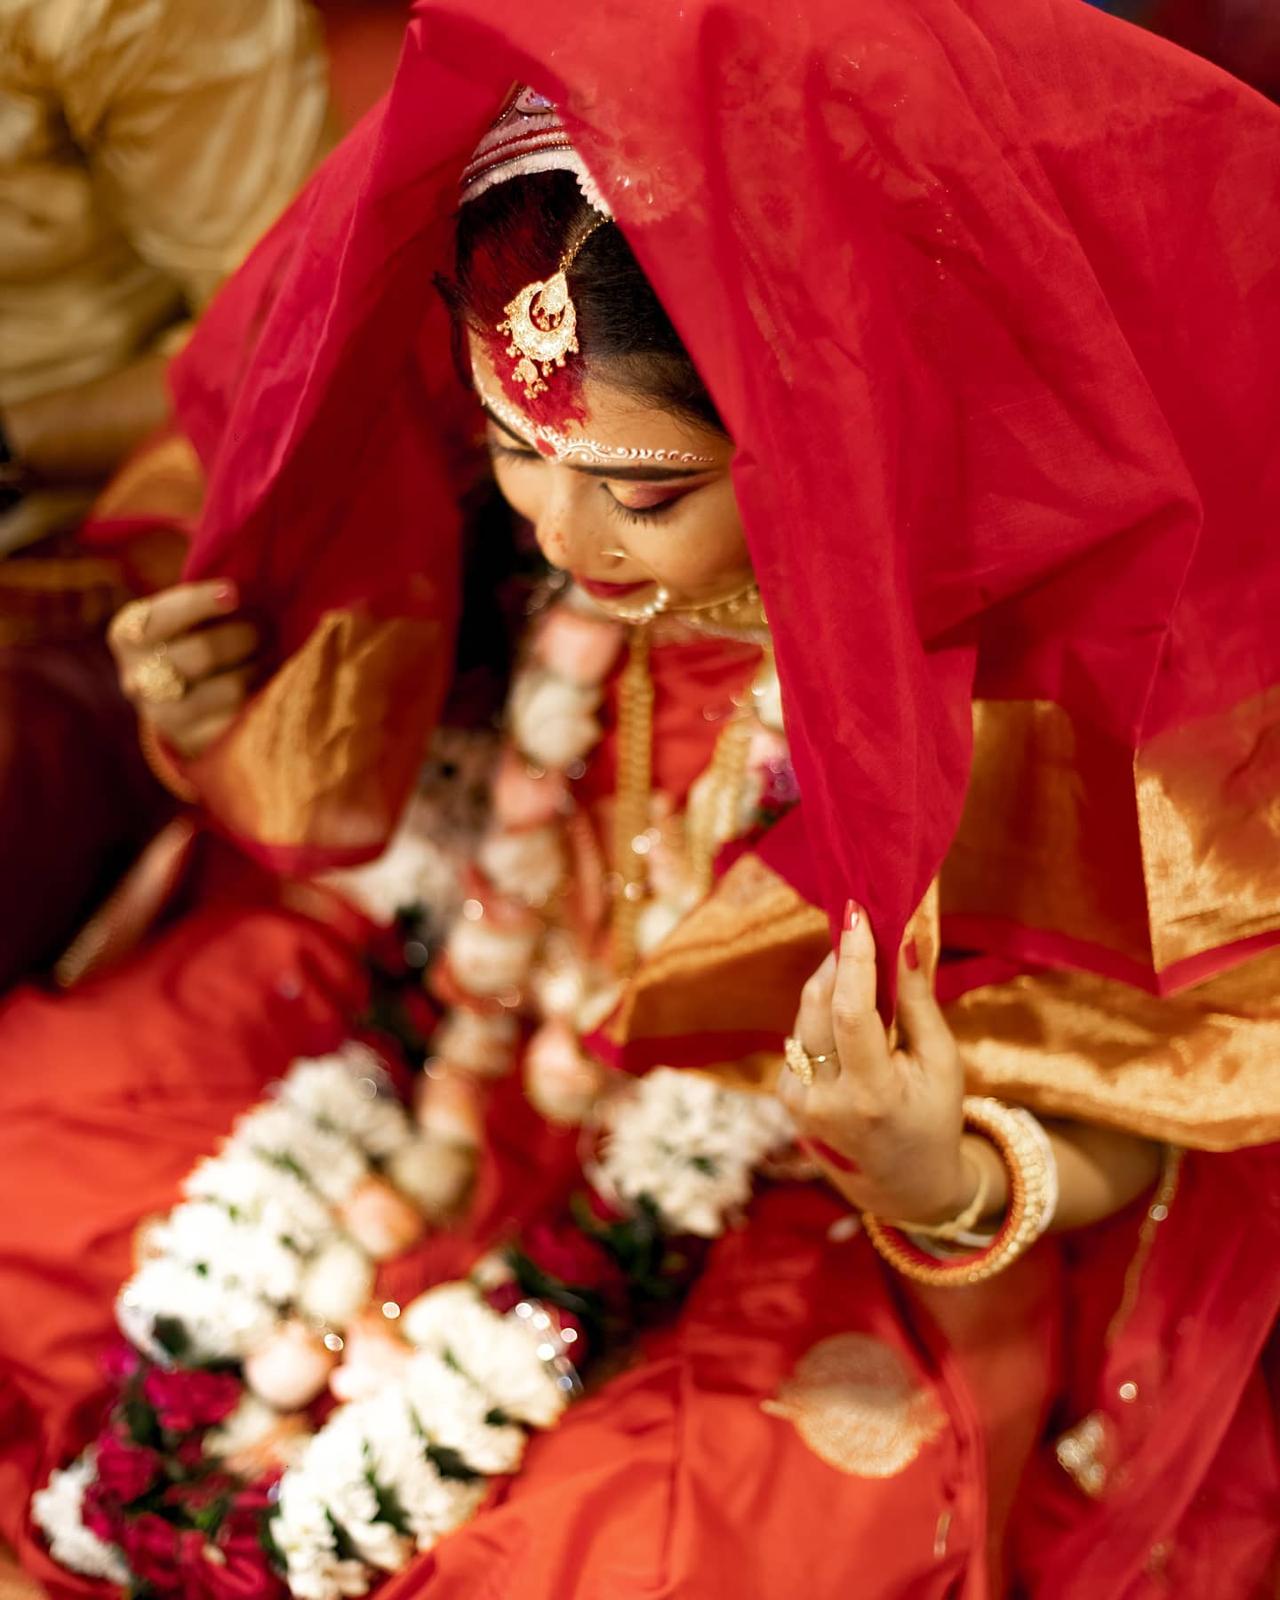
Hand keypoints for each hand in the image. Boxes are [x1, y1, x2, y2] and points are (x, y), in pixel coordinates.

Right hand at [108, 580, 260, 758]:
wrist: (183, 699)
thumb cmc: (191, 636)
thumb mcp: (184, 613)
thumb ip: (204, 597)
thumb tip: (241, 589)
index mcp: (127, 634)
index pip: (161, 617)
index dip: (199, 603)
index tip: (234, 592)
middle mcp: (136, 678)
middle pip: (204, 651)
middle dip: (247, 634)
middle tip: (266, 627)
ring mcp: (162, 715)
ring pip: (231, 688)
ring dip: (259, 666)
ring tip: (268, 655)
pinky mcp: (193, 742)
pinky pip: (241, 718)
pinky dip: (261, 697)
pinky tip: (265, 685)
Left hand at [777, 903, 970, 1226]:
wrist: (903, 1184)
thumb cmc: (933, 1116)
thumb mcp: (941, 1062)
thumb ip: (918, 1002)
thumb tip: (903, 938)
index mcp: (871, 1095)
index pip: (851, 1013)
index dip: (852, 959)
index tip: (856, 913)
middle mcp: (825, 1101)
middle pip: (817, 1007)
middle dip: (837, 961)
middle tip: (857, 927)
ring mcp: (799, 1104)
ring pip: (804, 1018)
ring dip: (830, 988)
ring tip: (861, 972)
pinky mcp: (786, 1101)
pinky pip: (800, 1039)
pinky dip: (822, 1020)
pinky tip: (847, 1021)